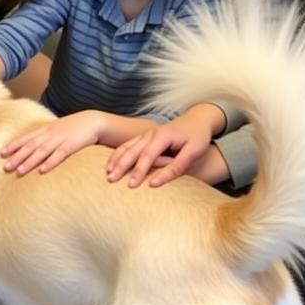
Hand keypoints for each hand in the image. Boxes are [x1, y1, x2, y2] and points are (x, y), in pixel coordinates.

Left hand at [1, 111, 113, 174]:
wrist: (94, 121)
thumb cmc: (75, 127)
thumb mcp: (58, 129)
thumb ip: (47, 136)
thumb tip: (35, 145)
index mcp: (46, 130)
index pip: (27, 138)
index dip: (14, 145)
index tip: (2, 153)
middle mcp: (50, 134)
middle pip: (31, 146)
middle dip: (17, 157)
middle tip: (6, 167)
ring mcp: (61, 139)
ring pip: (42, 151)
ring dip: (30, 162)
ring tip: (19, 171)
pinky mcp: (72, 145)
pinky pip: (60, 155)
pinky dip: (50, 162)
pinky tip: (42, 170)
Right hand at [106, 106, 221, 187]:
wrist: (198, 119)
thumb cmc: (198, 137)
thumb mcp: (193, 152)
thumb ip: (176, 168)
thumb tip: (156, 183)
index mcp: (163, 135)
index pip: (147, 155)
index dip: (139, 171)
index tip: (132, 185)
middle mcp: (151, 133)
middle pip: (132, 150)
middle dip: (120, 165)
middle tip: (111, 180)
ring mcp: (146, 133)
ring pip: (126, 146)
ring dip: (116, 159)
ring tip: (107, 173)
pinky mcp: (144, 136)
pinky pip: (127, 144)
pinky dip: (118, 154)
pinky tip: (111, 163)